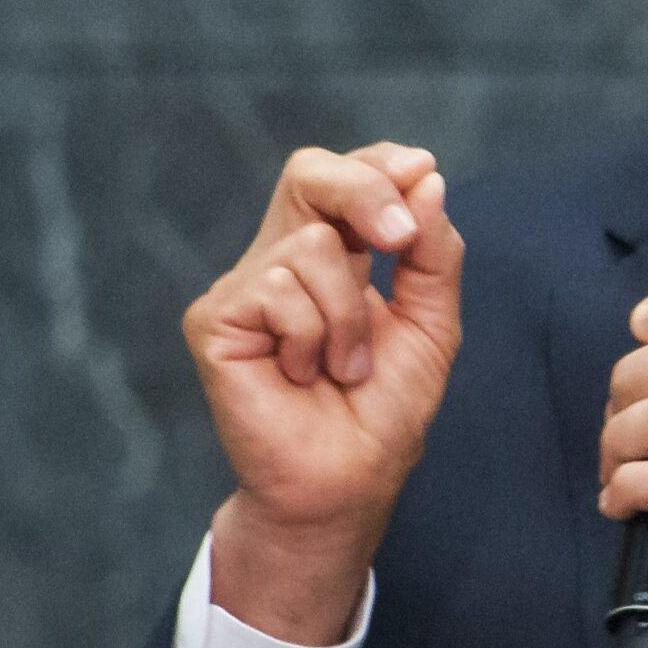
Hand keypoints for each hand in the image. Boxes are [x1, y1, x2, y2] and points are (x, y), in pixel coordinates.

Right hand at [181, 142, 463, 642]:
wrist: (347, 484)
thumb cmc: (383, 412)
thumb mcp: (432, 322)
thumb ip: (433, 251)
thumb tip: (425, 175)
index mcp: (334, 252)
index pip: (346, 174)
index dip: (380, 164)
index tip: (421, 172)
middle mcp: (283, 259)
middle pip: (309, 172)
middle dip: (364, 191)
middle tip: (400, 237)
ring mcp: (245, 287)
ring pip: (310, 246)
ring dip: (350, 316)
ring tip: (344, 366)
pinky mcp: (215, 319)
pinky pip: (279, 290)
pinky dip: (314, 337)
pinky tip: (303, 376)